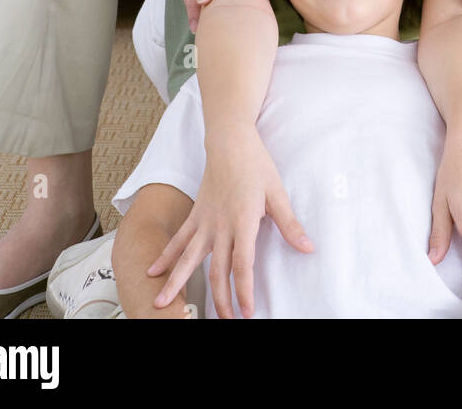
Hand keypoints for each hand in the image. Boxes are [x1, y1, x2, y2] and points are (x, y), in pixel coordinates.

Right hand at [147, 124, 313, 317]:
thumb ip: (290, 224)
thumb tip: (308, 248)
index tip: (247, 313)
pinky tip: (153, 272)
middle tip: (224, 322)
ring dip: (176, 283)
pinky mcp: (195, 214)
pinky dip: (166, 256)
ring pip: (188, 258)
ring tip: (163, 305)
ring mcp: (204, 220)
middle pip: (217, 270)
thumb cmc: (256, 165)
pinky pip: (179, 239)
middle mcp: (220, 225)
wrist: (230, 140)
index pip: (242, 265)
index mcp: (242, 220)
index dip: (244, 291)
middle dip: (219, 299)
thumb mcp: (277, 192)